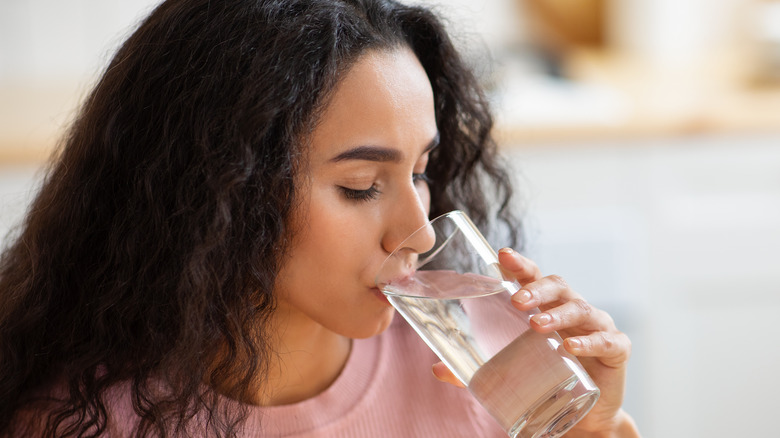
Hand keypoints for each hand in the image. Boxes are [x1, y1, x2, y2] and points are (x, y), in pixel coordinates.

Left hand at [431, 248, 636, 436]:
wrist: (584, 417)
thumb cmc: (545, 380)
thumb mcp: (510, 373)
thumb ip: (474, 371)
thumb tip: (437, 369)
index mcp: (546, 307)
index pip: (533, 277)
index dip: (520, 264)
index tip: (503, 255)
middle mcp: (571, 310)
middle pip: (558, 286)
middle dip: (536, 288)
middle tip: (516, 300)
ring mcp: (596, 327)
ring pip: (581, 309)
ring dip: (558, 314)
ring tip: (537, 325)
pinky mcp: (617, 349)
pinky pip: (607, 340)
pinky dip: (590, 343)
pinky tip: (571, 349)